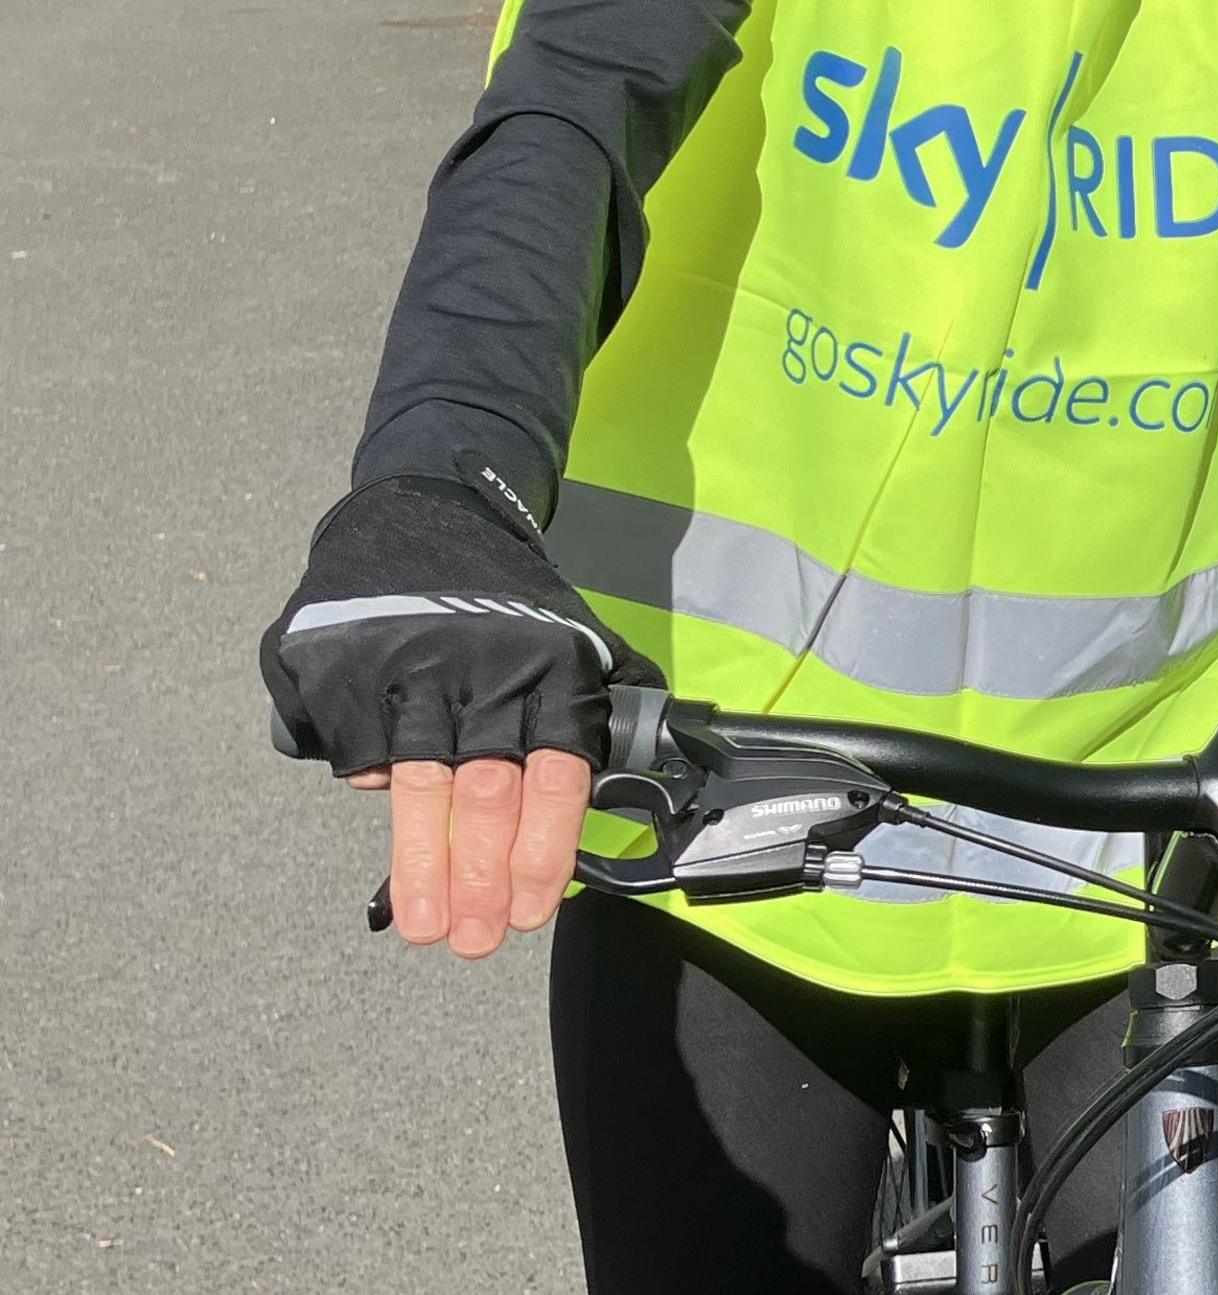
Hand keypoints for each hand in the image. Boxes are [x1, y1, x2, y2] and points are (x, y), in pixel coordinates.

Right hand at [262, 469, 650, 954]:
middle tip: (472, 941)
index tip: (529, 910)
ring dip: (423, 864)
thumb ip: (599, 713)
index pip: (556, 776)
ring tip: (424, 925)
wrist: (427, 513)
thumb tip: (632, 794)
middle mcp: (485, 676)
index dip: (542, 849)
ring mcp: (413, 673)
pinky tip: (388, 826)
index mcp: (552, 673)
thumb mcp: (579, 640)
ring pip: (421, 787)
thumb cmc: (510, 601)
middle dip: (479, 877)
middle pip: (484, 794)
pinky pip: (361, 752)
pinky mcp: (349, 673)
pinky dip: (375, 793)